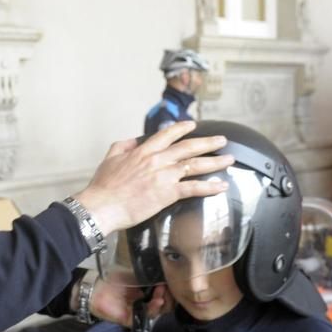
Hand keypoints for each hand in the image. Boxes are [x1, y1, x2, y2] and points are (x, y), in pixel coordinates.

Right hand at [74, 121, 234, 233]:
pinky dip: (210, 187)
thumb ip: (123, 146)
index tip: (193, 125)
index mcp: (143, 151)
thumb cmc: (104, 186)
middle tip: (222, 140)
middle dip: (208, 142)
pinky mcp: (168, 193)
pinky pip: (194, 188)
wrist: (102, 205)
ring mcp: (164, 176)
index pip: (167, 135)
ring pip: (195, 165)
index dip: (182, 128)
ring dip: (215, 162)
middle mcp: (157, 160)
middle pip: (188, 147)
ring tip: (229, 159)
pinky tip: (222, 186)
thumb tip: (133, 141)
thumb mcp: (110, 158)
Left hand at [92, 281, 170, 327]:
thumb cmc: (113, 278)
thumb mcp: (133, 275)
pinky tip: (158, 301)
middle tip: (169, 288)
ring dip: (163, 302)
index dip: (169, 290)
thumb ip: (148, 277)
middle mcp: (143, 303)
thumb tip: (165, 275)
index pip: (163, 294)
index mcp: (145, 293)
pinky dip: (153, 309)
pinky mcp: (130, 319)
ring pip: (156, 312)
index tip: (172, 281)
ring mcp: (137, 312)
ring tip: (163, 292)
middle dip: (169, 296)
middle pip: (162, 304)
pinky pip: (145, 317)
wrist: (94, 286)